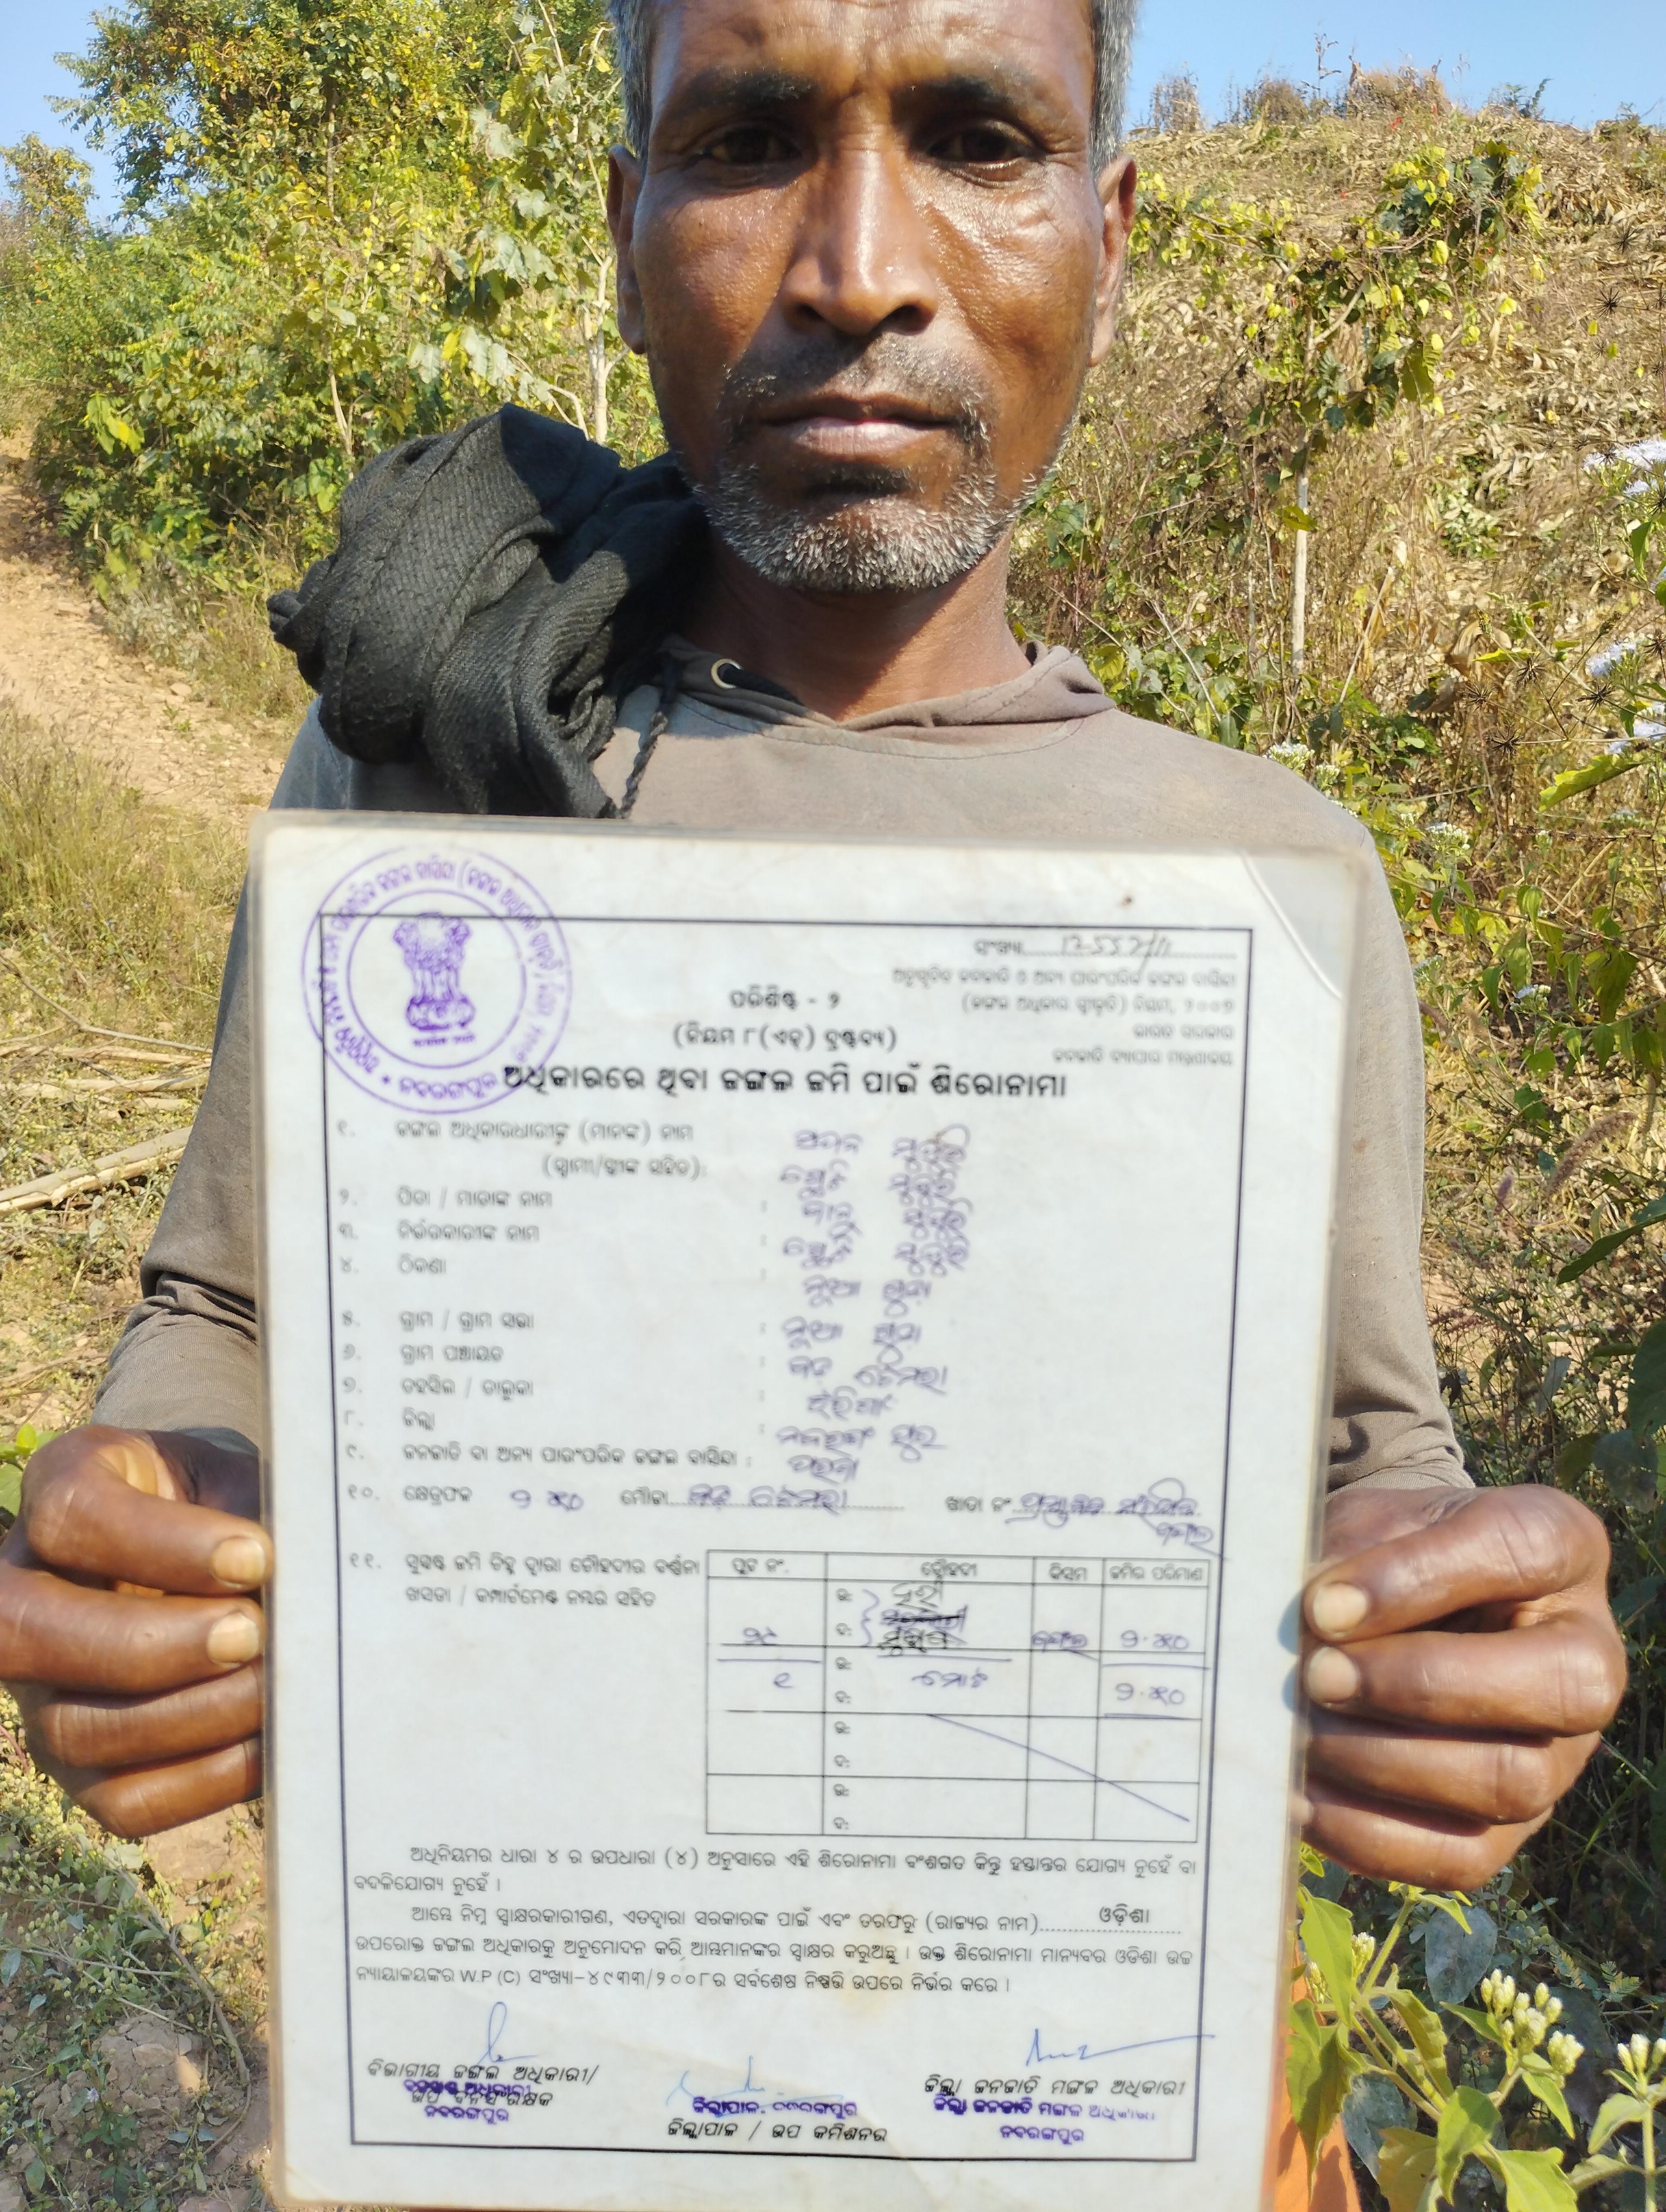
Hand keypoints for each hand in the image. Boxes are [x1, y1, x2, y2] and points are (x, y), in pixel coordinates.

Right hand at [0, 1427, 269, 1836]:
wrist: (248, 1551)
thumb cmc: (246, 1501)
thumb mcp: (250, 1477)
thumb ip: (264, 1510)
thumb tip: (307, 1578)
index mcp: (65, 1488)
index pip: (70, 1514)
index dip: (158, 1543)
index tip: (255, 1554)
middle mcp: (25, 1590)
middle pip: (28, 1630)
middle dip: (149, 1644)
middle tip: (254, 1633)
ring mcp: (43, 1687)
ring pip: (73, 1730)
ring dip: (189, 1718)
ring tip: (276, 1689)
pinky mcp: (86, 1765)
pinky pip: (122, 1800)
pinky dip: (204, 1780)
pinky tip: (273, 1744)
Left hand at [1299, 1483, 1625, 1888]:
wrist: (1382, 1603)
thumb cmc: (1382, 1551)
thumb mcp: (1369, 1521)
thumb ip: (1351, 1555)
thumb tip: (1313, 1623)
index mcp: (1561, 1546)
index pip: (1524, 1551)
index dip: (1419, 1578)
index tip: (1321, 1603)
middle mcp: (1587, 1655)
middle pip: (1557, 1686)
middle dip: (1420, 1685)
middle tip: (1315, 1675)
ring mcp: (1560, 1753)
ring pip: (1509, 1781)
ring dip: (1385, 1762)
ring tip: (1300, 1732)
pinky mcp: (1512, 1830)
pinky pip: (1461, 1857)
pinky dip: (1369, 1834)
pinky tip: (1300, 1798)